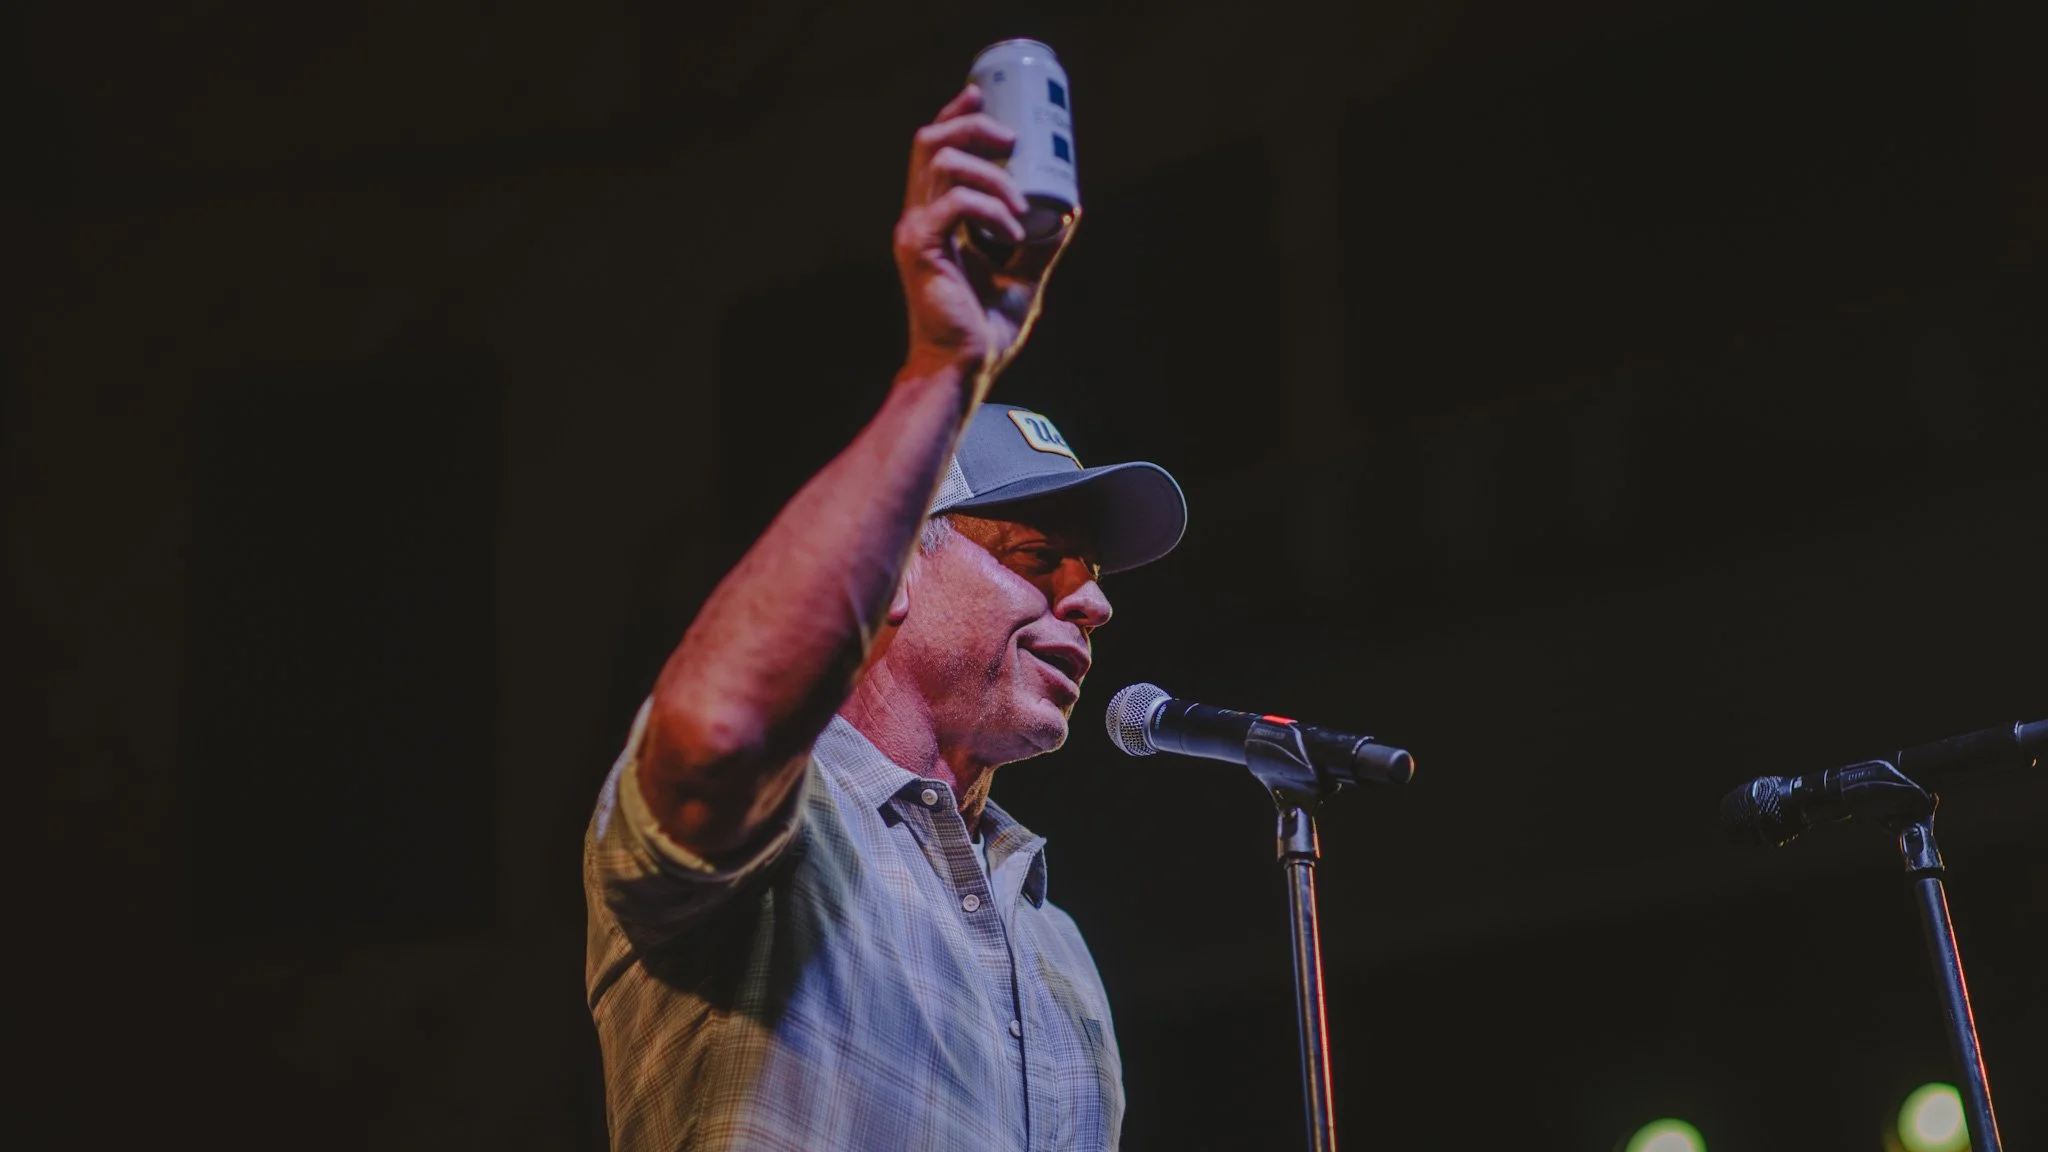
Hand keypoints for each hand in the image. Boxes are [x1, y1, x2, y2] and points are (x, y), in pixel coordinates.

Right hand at [894, 84, 1077, 387]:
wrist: (962, 367)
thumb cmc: (982, 330)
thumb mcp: (1022, 277)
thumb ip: (1039, 245)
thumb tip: (1067, 211)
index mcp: (937, 217)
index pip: (937, 149)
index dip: (957, 115)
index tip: (984, 97)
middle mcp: (920, 216)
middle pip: (932, 141)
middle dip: (973, 126)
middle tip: (1012, 141)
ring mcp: (916, 229)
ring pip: (943, 161)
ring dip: (991, 173)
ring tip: (1018, 205)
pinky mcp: (921, 247)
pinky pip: (955, 203)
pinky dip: (991, 208)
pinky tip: (1011, 232)